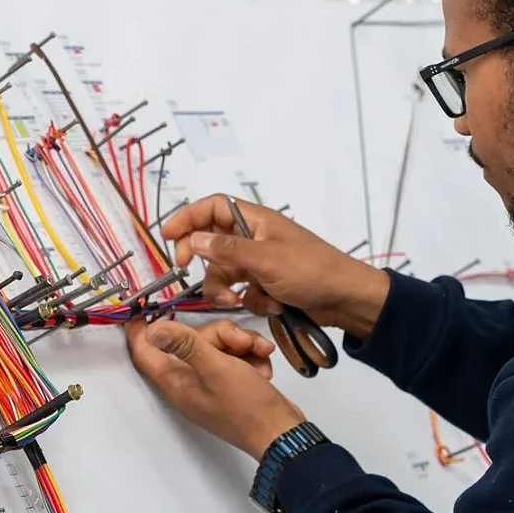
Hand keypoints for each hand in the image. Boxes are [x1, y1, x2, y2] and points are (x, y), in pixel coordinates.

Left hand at [125, 319, 304, 458]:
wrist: (281, 432)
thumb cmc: (248, 408)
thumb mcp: (216, 368)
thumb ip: (185, 345)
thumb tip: (154, 330)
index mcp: (175, 382)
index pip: (145, 352)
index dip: (140, 330)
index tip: (141, 309)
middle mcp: (188, 382)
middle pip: (191, 340)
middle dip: (220, 334)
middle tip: (242, 342)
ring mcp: (209, 383)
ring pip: (216, 345)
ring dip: (241, 344)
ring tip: (258, 353)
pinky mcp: (229, 383)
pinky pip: (232, 357)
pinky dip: (249, 355)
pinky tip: (261, 364)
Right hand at [162, 195, 390, 339]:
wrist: (346, 300)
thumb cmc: (311, 271)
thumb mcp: (266, 260)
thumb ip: (227, 250)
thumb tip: (194, 239)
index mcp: (255, 221)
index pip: (213, 207)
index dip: (188, 217)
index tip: (167, 236)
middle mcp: (254, 238)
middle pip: (212, 241)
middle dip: (201, 259)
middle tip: (185, 271)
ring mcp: (260, 262)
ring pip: (225, 271)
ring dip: (225, 287)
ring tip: (233, 300)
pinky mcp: (267, 284)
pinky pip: (243, 289)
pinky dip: (251, 299)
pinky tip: (270, 304)